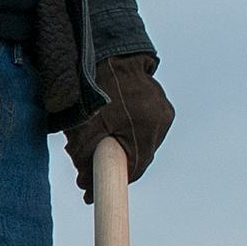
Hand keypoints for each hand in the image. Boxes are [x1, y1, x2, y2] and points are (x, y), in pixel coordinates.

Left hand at [64, 53, 173, 200]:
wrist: (109, 51)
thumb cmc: (95, 87)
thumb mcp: (84, 125)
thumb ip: (85, 156)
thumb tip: (86, 186)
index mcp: (148, 126)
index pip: (133, 167)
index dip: (111, 183)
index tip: (90, 194)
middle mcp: (161, 120)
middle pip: (137, 156)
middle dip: (112, 165)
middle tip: (84, 169)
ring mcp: (162, 110)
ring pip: (138, 141)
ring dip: (119, 147)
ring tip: (93, 142)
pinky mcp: (158, 102)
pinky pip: (141, 127)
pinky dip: (125, 132)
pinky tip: (107, 127)